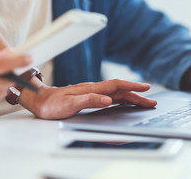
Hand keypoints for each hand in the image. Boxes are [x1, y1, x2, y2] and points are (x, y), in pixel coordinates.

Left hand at [19, 79, 156, 118]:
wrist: (39, 100)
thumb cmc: (52, 104)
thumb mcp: (69, 104)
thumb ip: (88, 101)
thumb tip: (108, 100)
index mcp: (91, 89)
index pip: (116, 86)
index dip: (132, 87)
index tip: (146, 89)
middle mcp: (94, 88)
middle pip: (120, 89)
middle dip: (137, 94)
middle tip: (151, 100)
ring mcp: (92, 92)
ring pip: (116, 93)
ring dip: (131, 96)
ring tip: (144, 101)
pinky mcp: (90, 96)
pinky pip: (110, 96)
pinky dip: (122, 98)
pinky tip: (125, 101)